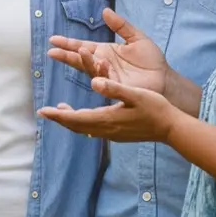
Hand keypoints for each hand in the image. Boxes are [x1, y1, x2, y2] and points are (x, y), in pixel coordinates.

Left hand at [38, 77, 181, 142]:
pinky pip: (94, 130)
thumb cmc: (156, 109)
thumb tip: (93, 82)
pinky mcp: (119, 134)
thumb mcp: (135, 94)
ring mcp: (113, 134)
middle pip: (77, 126)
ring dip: (71, 121)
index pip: (76, 118)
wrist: (172, 128)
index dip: (58, 115)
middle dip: (59, 119)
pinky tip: (84, 116)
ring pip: (85, 129)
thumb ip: (114, 88)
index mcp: (107, 118)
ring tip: (60, 111)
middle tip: (44, 112)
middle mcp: (107, 129)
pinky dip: (83, 123)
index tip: (42, 111)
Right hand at [47, 9, 168, 94]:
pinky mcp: (115, 87)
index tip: (53, 39)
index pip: (81, 47)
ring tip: (80, 51)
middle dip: (65, 55)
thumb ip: (120, 25)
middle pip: (79, 59)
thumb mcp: (136, 38)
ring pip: (90, 69)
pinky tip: (100, 63)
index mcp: (104, 52)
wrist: (164, 78)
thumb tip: (105, 11)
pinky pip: (104, 80)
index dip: (67, 43)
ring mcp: (107, 77)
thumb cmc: (151, 60)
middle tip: (52, 52)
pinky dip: (101, 72)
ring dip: (84, 61)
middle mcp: (102, 64)